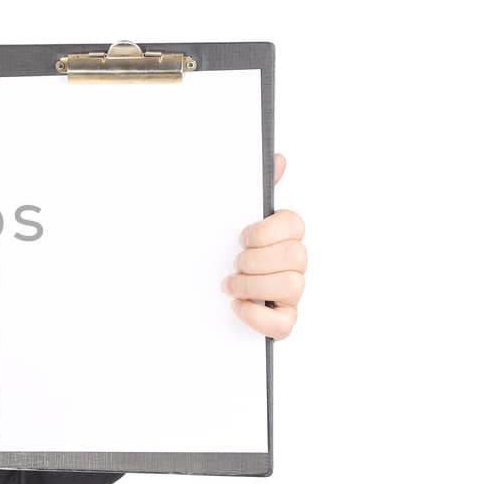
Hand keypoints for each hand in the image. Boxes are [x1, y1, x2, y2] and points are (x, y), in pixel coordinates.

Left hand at [223, 152, 306, 338]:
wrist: (187, 291)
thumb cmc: (215, 252)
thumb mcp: (226, 217)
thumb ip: (252, 189)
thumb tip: (277, 159)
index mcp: (281, 236)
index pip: (295, 223)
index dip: (266, 230)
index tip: (241, 236)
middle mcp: (292, 265)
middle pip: (296, 254)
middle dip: (256, 258)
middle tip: (233, 262)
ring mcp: (290, 295)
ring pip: (292, 285)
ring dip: (253, 285)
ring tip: (230, 286)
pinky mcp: (280, 323)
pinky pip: (283, 325)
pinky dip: (256, 315)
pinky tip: (236, 306)